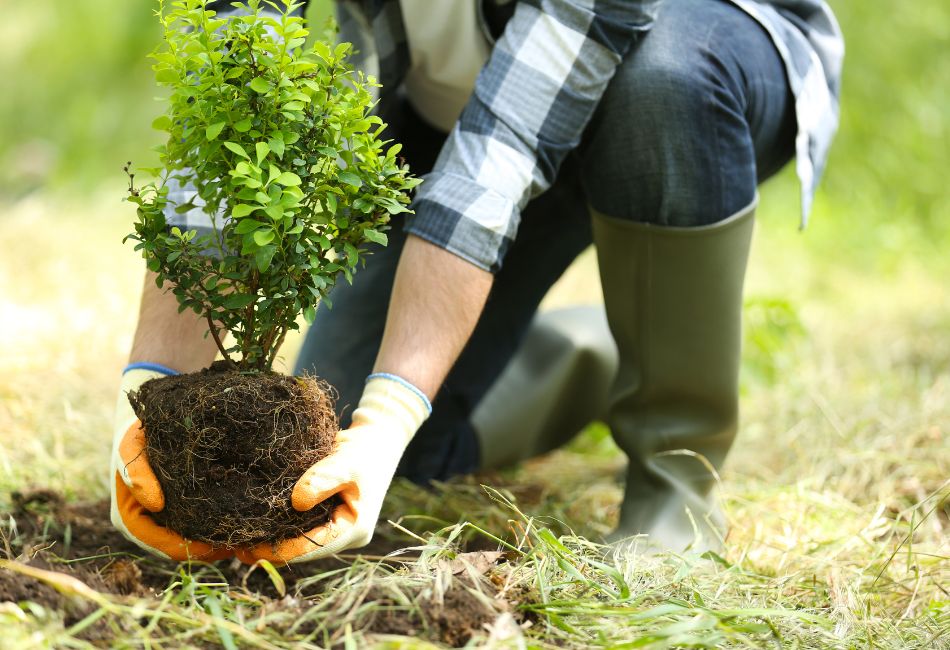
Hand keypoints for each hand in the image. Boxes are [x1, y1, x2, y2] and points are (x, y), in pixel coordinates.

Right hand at [110, 367, 232, 560]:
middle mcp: (151, 524)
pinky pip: (206, 523)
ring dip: (222, 539)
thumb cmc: (139, 431)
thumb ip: (136, 470)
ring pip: (198, 539)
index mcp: (132, 518)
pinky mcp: (187, 506)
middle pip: (186, 548)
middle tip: (246, 543)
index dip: (193, 550)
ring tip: (252, 534)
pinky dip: (225, 522)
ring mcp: (169, 518)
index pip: (166, 546)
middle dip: (214, 548)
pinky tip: (249, 517)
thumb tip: (154, 503)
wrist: (153, 417)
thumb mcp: (131, 444)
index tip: (221, 546)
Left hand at [236, 374, 430, 563]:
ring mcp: (336, 527)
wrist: (377, 439)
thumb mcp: (346, 462)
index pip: (314, 547)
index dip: (282, 549)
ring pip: (301, 541)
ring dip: (274, 540)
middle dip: (273, 550)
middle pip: (305, 550)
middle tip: (236, 548)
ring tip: (239, 541)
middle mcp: (345, 534)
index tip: (251, 548)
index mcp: (355, 529)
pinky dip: (279, 527)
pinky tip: (255, 524)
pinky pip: (301, 527)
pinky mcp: (326, 516)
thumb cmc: (364, 450)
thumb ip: (323, 479)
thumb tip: (295, 502)